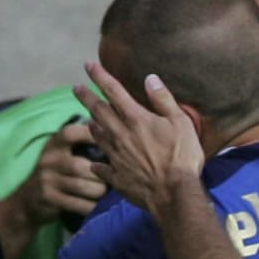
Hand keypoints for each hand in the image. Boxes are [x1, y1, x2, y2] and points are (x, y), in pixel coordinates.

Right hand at [3, 119, 107, 231]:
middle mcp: (48, 159)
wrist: (28, 199)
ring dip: (98, 191)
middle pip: (80, 166)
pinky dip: (91, 206)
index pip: (70, 133)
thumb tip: (114, 136)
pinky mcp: (48, 198)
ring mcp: (46, 180)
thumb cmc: (57, 173)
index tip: (110, 141)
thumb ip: (83, 146)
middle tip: (112, 180)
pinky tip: (95, 205)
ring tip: (104, 192)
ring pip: (81, 186)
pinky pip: (77, 204)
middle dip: (101, 176)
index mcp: (54, 145)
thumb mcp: (64, 155)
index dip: (90, 135)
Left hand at [73, 65, 204, 212]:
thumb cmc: (182, 157)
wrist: (174, 193)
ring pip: (98, 136)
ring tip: (87, 120)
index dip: (100, 76)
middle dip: (86, 97)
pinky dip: (97, 164)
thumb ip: (163, 100)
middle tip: (76, 88)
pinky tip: (95, 164)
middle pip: (98, 111)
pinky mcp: (117, 177)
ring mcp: (117, 156)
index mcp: (136, 119)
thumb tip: (150, 78)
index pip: (114, 92)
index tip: (88, 65)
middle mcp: (121, 135)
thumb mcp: (181, 123)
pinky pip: (102, 168)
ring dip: (91, 125)